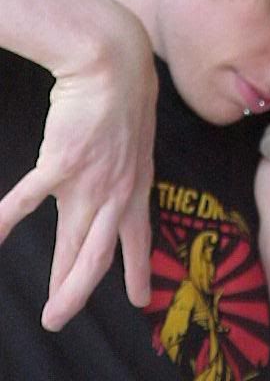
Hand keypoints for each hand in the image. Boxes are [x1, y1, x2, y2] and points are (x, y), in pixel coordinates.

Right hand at [0, 23, 157, 330]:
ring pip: (75, 245)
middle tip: (61, 318)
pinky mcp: (64, 162)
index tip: (140, 299)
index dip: (139, 271)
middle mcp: (117, 192)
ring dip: (62, 281)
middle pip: (100, 255)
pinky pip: (30, 198)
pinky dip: (8, 217)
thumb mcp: (137, 143)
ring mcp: (92, 181)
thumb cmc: (125, 101)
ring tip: (51, 313)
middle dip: (82, 291)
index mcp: (136, 186)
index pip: (138, 238)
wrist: (116, 67)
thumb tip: (111, 184)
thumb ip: (125, 170)